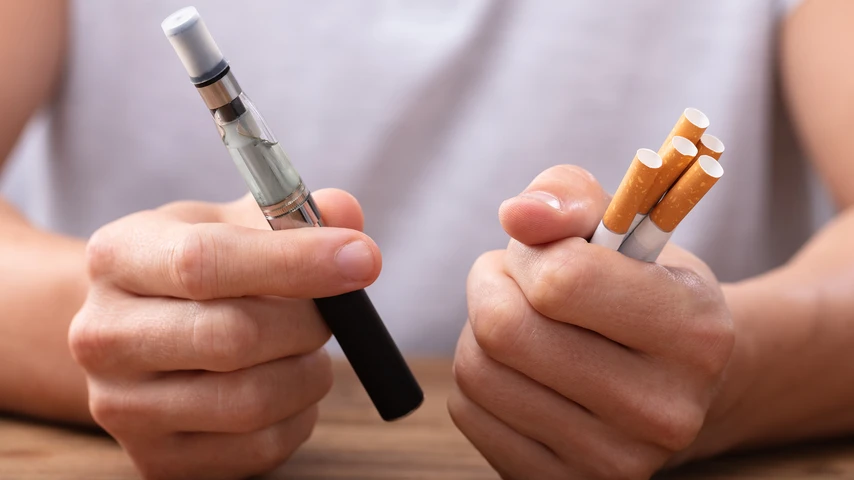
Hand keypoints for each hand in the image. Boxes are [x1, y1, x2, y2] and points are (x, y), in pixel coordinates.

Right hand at [68, 190, 381, 479]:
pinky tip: (287, 385)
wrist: (137, 338)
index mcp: (118, 257)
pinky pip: (260, 449)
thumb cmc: (196, 272)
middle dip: (308, 323)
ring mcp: (123, 408)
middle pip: (232, 337)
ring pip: (251, 401)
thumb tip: (347, 215)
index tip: (363, 258)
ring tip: (306, 347)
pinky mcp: (158, 461)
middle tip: (334, 311)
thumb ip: (289, 214)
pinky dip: (298, 415)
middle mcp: (103, 336)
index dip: (296, 261)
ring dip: (308, 372)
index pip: (203, 262)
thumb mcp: (228, 224)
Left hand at [449, 166, 735, 478]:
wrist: (683, 385)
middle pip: (503, 330)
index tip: (544, 252)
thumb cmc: (645, 291)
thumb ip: (568, 196)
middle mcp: (662, 410)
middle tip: (516, 281)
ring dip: (480, 331)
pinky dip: (479, 379)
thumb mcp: (627, 225)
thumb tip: (517, 214)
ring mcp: (614, 460)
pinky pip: (469, 413)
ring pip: (476, 372)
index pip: (560, 281)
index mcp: (693, 332)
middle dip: (492, 286)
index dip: (531, 253)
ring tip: (522, 322)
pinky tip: (520, 369)